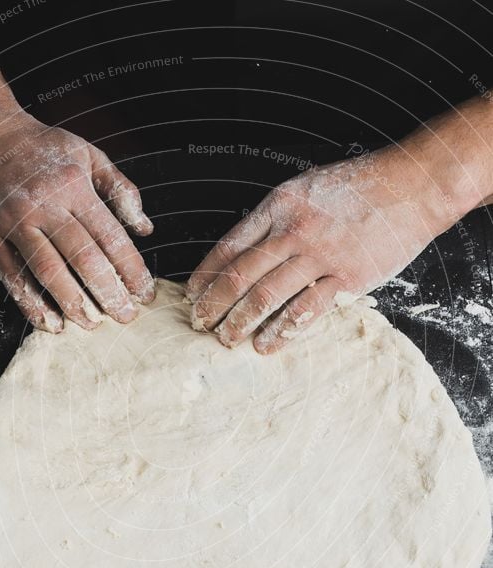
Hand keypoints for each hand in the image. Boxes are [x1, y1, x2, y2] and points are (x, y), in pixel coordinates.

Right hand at [0, 111, 153, 331]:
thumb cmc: (40, 147)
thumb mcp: (88, 154)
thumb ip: (121, 190)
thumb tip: (146, 229)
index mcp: (73, 186)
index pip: (110, 236)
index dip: (131, 270)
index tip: (145, 293)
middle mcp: (44, 205)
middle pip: (83, 259)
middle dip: (109, 293)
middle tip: (125, 316)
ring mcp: (13, 224)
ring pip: (48, 272)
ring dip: (73, 304)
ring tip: (92, 324)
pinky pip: (13, 278)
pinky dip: (33, 304)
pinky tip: (51, 323)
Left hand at [187, 145, 454, 352]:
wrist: (412, 184)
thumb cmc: (360, 185)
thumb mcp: (306, 187)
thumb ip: (275, 217)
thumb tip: (244, 249)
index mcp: (279, 205)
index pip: (229, 246)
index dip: (205, 275)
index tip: (192, 295)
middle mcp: (293, 231)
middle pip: (239, 275)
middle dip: (213, 305)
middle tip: (199, 323)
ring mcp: (320, 256)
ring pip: (266, 296)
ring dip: (240, 322)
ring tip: (225, 339)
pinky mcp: (346, 278)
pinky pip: (305, 311)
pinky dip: (281, 332)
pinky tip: (265, 345)